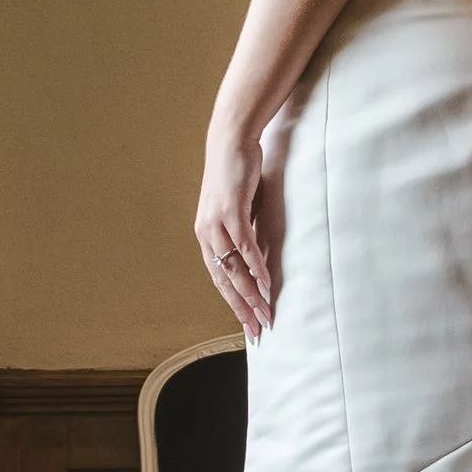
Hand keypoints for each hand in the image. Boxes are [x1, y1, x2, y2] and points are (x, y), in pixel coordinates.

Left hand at [195, 106, 274, 335]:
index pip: (218, 278)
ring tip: (265, 313)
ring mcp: (217, 223)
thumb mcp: (239, 209)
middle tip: (257, 330)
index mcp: (206, 235)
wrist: (230, 141)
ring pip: (233, 269)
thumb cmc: (236, 173)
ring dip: (250, 294)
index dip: (233, 303)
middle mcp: (206, 233)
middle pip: (223, 280)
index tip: (248, 323)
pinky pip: (244, 247)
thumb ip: (244, 233)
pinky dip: (255, 267)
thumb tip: (257, 257)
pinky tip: (266, 284)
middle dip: (241, 308)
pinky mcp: (231, 211)